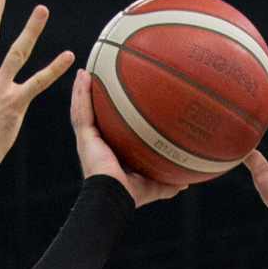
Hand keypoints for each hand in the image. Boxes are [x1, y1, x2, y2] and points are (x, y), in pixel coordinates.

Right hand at [69, 69, 186, 206]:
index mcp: (107, 152)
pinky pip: (81, 110)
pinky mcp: (84, 137)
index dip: (106, 115)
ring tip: (84, 71)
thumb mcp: (154, 186)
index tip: (111, 100)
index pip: (106, 129)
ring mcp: (87, 140)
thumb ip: (168, 182)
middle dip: (91, 97)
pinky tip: (84, 75)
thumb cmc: (131, 196)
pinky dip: (81, 93)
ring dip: (82, 89)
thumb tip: (186, 183)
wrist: (115, 198)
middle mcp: (95, 144)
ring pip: (82, 109)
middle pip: (91, 115)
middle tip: (95, 78)